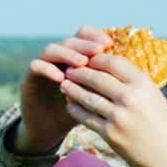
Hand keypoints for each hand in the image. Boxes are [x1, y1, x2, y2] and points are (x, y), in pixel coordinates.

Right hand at [15, 26, 113, 153]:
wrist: (51, 130)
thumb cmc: (79, 113)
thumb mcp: (97, 97)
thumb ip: (108, 83)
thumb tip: (137, 72)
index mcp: (75, 58)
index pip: (84, 37)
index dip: (95, 37)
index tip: (110, 44)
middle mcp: (58, 58)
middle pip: (70, 41)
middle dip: (84, 44)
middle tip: (98, 49)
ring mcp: (43, 66)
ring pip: (51, 49)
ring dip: (67, 54)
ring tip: (81, 63)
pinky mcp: (29, 78)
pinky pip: (35, 66)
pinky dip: (47, 68)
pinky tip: (60, 77)